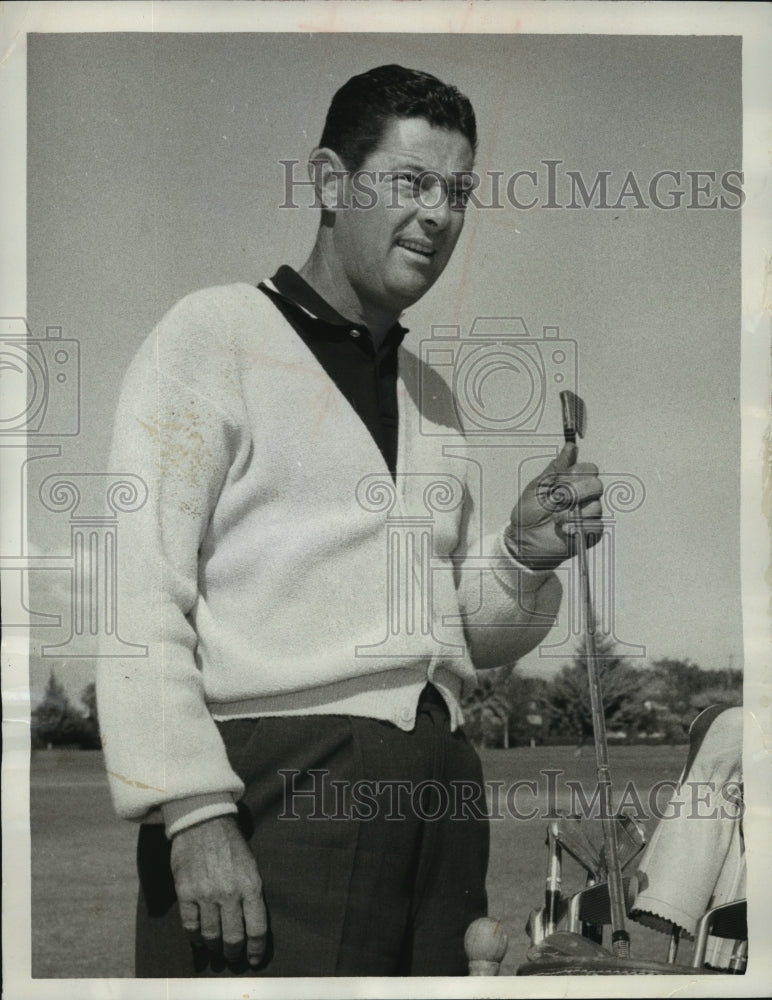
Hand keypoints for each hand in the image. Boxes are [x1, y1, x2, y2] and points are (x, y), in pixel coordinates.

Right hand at [170, 814, 267, 969]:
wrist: (203, 820)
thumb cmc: (231, 844)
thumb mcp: (251, 865)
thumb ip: (251, 894)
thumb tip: (251, 924)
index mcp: (250, 885)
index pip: (257, 929)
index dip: (256, 950)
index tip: (254, 960)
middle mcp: (229, 892)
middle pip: (233, 938)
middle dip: (234, 954)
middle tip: (234, 959)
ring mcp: (206, 893)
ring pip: (211, 935)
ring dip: (214, 949)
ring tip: (217, 953)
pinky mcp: (185, 891)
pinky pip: (190, 926)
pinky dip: (195, 939)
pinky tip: (199, 942)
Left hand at [506, 442, 602, 570]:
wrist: (524, 539)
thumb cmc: (529, 512)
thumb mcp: (538, 486)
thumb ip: (556, 468)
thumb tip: (571, 447)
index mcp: (572, 482)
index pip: (590, 469)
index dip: (577, 474)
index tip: (559, 482)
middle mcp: (584, 496)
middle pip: (596, 485)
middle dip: (575, 492)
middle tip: (558, 500)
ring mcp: (588, 514)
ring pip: (596, 506)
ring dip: (572, 513)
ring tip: (556, 519)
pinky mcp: (590, 532)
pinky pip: (596, 526)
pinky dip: (579, 528)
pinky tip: (564, 530)